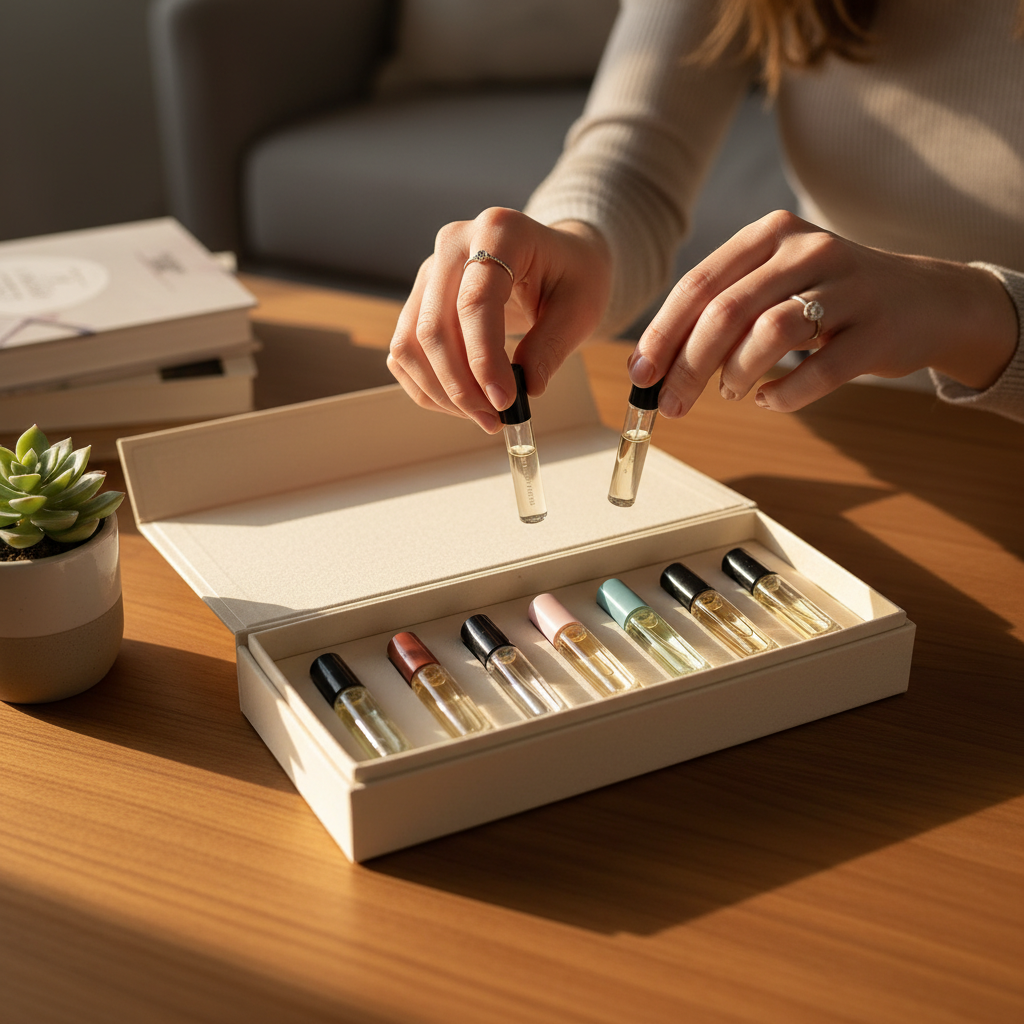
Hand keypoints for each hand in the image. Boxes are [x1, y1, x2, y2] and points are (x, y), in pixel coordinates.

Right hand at [388, 208, 611, 432]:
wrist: (556, 259)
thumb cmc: (571, 276)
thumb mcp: (581, 307)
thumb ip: (552, 345)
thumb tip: (527, 387)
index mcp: (499, 231)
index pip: (475, 303)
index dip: (484, 360)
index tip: (504, 401)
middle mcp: (454, 244)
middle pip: (434, 327)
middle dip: (461, 386)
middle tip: (494, 419)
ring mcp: (430, 271)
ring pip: (410, 344)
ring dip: (441, 392)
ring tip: (482, 415)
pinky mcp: (419, 299)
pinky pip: (404, 352)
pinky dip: (427, 387)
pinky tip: (462, 402)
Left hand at [628, 210, 1017, 415]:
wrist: (926, 300)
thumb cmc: (831, 299)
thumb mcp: (775, 284)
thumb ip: (723, 311)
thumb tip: (657, 364)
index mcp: (771, 235)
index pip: (699, 285)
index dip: (662, 334)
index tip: (640, 374)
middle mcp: (809, 250)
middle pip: (727, 311)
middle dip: (688, 366)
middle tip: (671, 405)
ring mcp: (849, 287)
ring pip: (770, 333)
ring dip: (736, 375)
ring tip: (731, 392)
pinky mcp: (878, 330)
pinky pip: (818, 371)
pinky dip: (783, 395)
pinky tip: (770, 398)